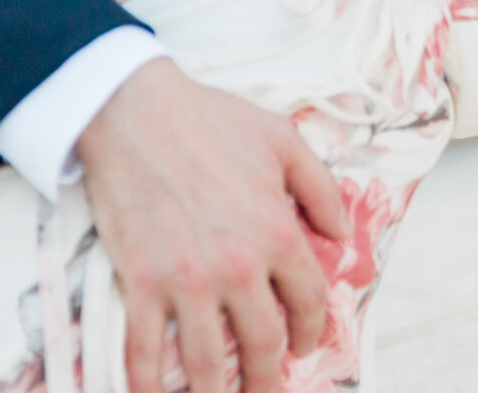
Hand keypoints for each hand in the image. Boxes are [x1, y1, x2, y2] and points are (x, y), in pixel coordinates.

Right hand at [74, 58, 350, 392]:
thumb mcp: (283, 140)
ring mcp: (186, 280)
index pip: (308, 301)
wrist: (135, 112)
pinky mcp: (140, 282)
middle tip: (266, 389)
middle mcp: (238, 266)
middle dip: (268, 377)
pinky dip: (147, 383)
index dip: (312, 330)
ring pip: (206, 362)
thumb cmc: (210, 120)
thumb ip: (321, 188)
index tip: (306, 344)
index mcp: (277, 232)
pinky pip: (144, 349)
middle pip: (263, 343)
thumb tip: (342, 232)